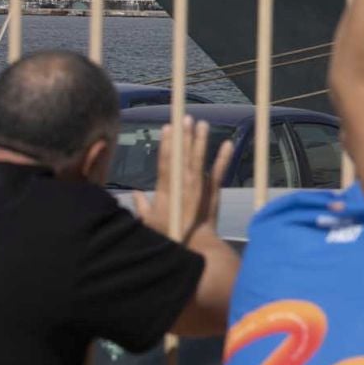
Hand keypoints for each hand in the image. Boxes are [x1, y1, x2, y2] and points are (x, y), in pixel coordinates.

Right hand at [136, 116, 236, 242]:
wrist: (196, 247)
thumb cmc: (170, 237)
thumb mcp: (149, 223)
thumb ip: (142, 207)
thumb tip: (135, 194)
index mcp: (166, 190)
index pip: (165, 162)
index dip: (166, 144)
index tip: (167, 127)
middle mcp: (182, 184)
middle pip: (182, 155)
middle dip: (183, 135)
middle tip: (185, 117)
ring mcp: (199, 187)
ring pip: (198, 159)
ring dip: (200, 140)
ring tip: (202, 123)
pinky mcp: (213, 192)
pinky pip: (219, 172)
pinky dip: (224, 158)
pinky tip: (228, 143)